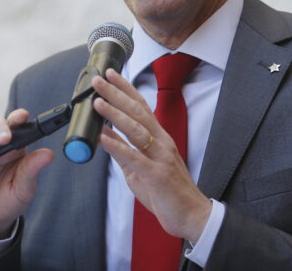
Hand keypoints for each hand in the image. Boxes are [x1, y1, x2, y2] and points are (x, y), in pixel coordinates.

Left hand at [92, 69, 211, 243]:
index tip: (111, 75)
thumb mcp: (142, 169)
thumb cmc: (169, 192)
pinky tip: (103, 137)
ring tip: (98, 102)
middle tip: (99, 80)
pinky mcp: (157, 175)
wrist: (193, 216)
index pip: (141, 106)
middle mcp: (161, 142)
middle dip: (117, 94)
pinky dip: (117, 146)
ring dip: (116, 114)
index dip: (126, 89)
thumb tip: (106, 136)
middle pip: (138, 111)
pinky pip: (134, 157)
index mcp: (159, 138)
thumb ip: (125, 152)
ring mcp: (161, 157)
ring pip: (136, 129)